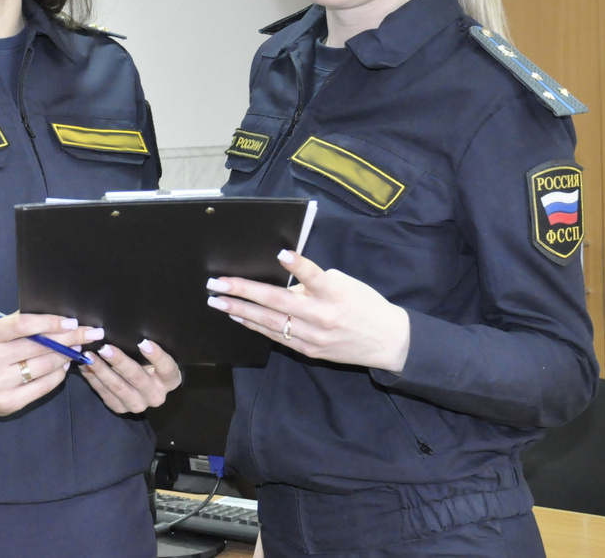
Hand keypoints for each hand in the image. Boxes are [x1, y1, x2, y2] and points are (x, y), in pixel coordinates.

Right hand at [0, 312, 102, 427]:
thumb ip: (20, 322)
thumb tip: (59, 314)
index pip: (23, 325)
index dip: (50, 322)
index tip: (73, 321)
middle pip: (39, 346)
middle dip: (70, 338)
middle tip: (90, 333)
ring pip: (45, 366)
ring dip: (67, 355)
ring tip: (78, 347)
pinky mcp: (8, 403)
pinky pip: (44, 385)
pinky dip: (59, 373)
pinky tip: (65, 365)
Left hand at [80, 340, 181, 413]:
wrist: (147, 387)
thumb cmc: (152, 365)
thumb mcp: (155, 357)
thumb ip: (147, 348)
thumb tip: (128, 332)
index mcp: (169, 380)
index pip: (166, 367)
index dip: (156, 355)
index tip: (143, 342)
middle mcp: (156, 396)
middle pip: (137, 377)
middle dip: (119, 362)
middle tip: (105, 348)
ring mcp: (138, 404)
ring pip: (118, 387)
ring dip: (101, 370)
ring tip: (89, 356)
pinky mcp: (121, 409)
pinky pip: (105, 394)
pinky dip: (93, 379)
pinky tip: (85, 367)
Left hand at [207, 250, 410, 372]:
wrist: (386, 341)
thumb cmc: (364, 304)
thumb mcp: (345, 285)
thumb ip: (315, 282)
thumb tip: (283, 278)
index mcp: (335, 293)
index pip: (315, 276)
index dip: (299, 265)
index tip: (281, 254)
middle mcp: (322, 316)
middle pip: (278, 302)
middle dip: (244, 292)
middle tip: (218, 284)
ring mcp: (314, 337)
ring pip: (271, 323)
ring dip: (241, 311)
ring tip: (218, 301)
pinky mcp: (309, 351)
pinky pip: (277, 337)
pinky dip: (256, 325)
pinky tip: (238, 316)